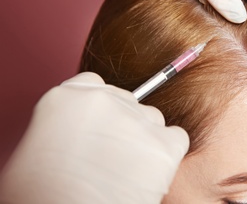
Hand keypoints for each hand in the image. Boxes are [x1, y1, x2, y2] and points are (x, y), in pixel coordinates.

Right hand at [0, 72, 188, 203]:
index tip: (101, 124)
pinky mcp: (164, 144)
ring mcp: (137, 119)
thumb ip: (66, 124)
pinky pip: (175, 138)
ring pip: (152, 119)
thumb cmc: (47, 194)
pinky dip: (168, 153)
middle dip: (123, 124)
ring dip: (145, 139)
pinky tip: (150, 172)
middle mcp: (104, 100)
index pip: (93, 85)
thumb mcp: (39, 147)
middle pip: (127, 101)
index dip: (100, 107)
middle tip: (113, 155)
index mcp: (67, 97)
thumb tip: (84, 127)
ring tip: (129, 169)